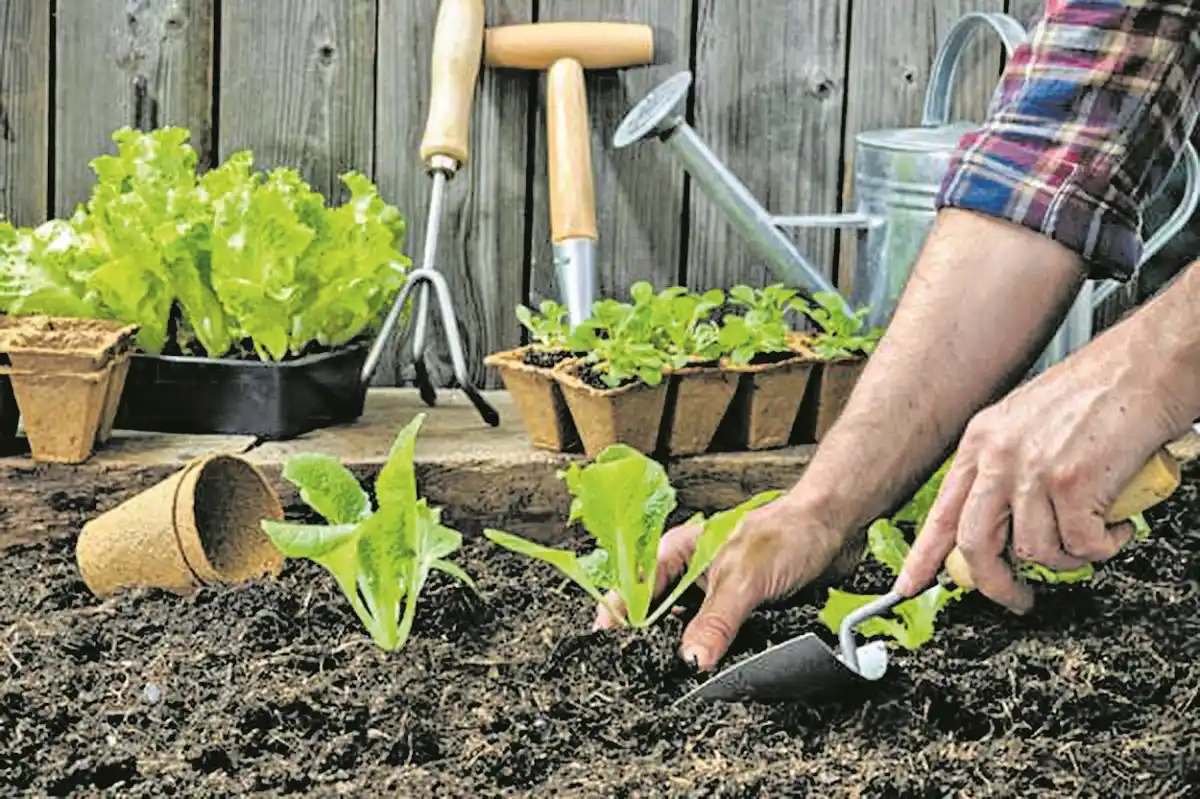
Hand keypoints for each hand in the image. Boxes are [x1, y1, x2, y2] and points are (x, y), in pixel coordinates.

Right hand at [592, 498, 861, 670]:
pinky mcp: (741, 612)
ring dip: (685, 653)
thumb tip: (691, 661)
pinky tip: (711, 674)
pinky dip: (714, 656)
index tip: (608, 646)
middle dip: (649, 643)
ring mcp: (716, 594)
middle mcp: (692, 574)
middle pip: (657, 615)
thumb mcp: (744, 579)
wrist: (835, 528)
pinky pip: (718, 640)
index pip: (635, 587)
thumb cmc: (787, 533)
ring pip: (688, 630)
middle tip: (641, 675)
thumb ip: (716, 620)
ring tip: (671, 681)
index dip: (618, 616)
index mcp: (679, 553)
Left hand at [894, 337, 1182, 612]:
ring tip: (1092, 536)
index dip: (924, 556)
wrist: (1146, 366)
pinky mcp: (1073, 484)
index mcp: (981, 441)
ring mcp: (1033, 470)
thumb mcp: (1027, 424)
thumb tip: (1004, 526)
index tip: (909, 585)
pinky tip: (1116, 525)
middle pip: (975, 544)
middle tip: (1018, 598)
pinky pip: (1082, 546)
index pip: (941, 512)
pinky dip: (1104, 546)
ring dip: (1069, 558)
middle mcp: (998, 456)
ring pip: (1036, 551)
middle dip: (995, 583)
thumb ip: (1006, 469)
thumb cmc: (1099, 393)